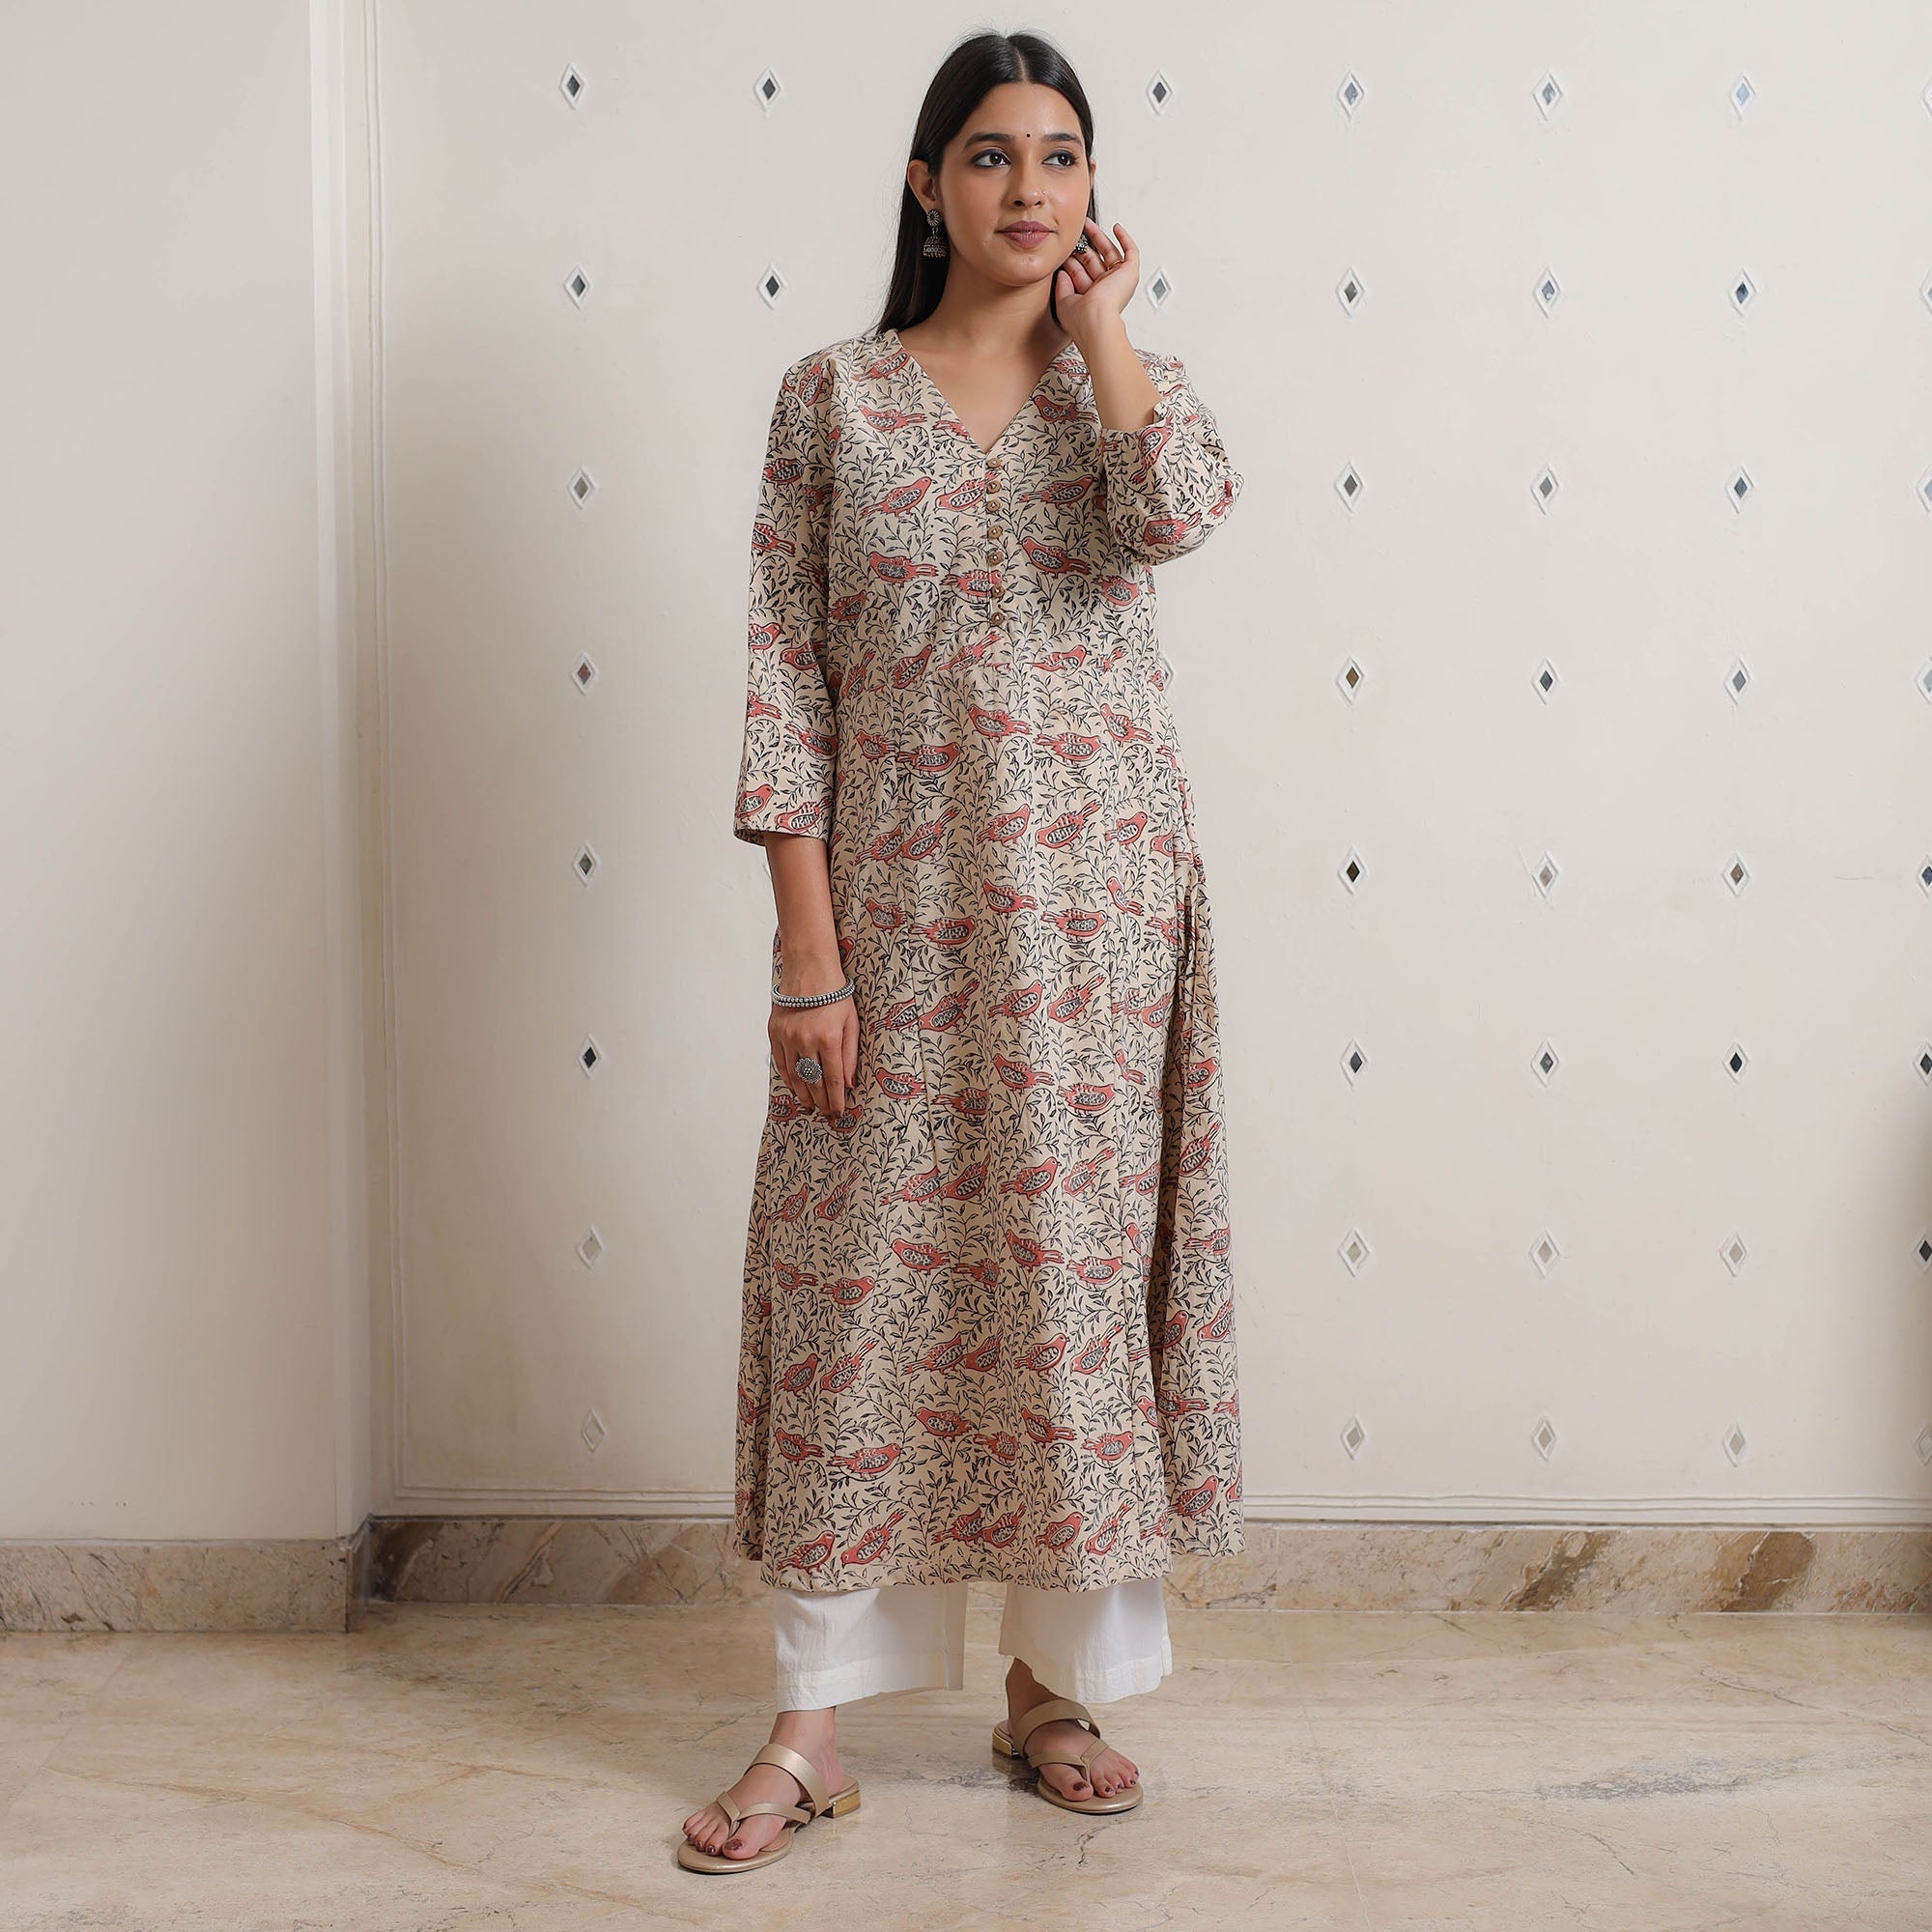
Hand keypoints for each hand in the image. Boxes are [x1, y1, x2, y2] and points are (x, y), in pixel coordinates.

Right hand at [771, 992, 857, 1119]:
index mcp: (829, 1038)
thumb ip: (850, 1055)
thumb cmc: (835, 993)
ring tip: (810, 1106)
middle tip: (825, 1113)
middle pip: (814, 1082)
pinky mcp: (775, 1033)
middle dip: (821, 1101)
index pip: (834, 1079)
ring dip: (803, 1094)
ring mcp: (788, 1038)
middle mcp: (807, 1041)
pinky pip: (781, 1063)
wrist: (809, 969)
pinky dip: (788, 1079)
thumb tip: (848, 1083)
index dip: (836, 1100)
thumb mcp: (851, 1022)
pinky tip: (795, 1087)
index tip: (839, 1112)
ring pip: (795, 1076)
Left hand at [1055, 218, 1138, 343]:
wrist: (1096, 321)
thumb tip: (1061, 271)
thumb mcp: (1064, 302)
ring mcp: (1117, 280)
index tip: (1062, 251)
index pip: (1081, 274)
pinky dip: (1125, 239)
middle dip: (1082, 247)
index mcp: (1091, 297)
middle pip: (1093, 261)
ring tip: (1087, 224)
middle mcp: (1105, 289)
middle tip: (1073, 234)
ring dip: (1099, 237)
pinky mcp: (1129, 273)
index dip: (1071, 261)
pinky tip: (1116, 228)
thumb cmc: (1082, 319)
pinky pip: (1131, 252)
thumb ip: (1062, 286)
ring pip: (1109, 253)